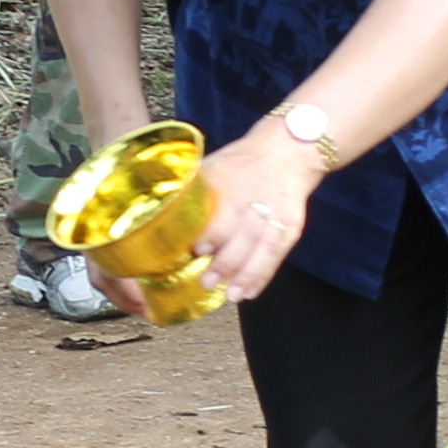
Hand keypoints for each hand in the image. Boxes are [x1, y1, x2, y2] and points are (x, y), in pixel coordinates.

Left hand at [187, 122, 318, 305]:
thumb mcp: (212, 166)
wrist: (286, 152)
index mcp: (231, 178)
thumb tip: (156, 220)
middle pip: (246, 231)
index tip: (197, 249)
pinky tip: (250, 291)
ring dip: (247, 273)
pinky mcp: (291, 224)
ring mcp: (276, 211)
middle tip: (207, 281)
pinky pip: (278, 253)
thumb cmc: (239, 164)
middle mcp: (256, 195)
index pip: (225, 206)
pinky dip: (263, 274)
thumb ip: (190, 192)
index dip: (213, 230)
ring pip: (264, 246)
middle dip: (227, 260)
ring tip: (232, 296)